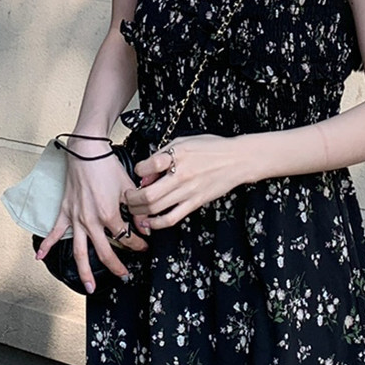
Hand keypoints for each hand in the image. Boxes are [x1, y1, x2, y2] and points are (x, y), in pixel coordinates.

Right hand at [34, 148, 148, 292]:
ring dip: (84, 271)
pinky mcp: (65, 212)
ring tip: (89, 287)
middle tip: (124, 275)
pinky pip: (54, 231)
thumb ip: (137, 210)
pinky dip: (46, 245)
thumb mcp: (129, 188)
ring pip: (79, 251)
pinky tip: (40, 257)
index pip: (126, 237)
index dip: (138, 244)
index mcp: (108, 214)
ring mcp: (76, 218)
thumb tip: (146, 227)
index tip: (144, 245)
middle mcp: (91, 220)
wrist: (87, 152)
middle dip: (116, 266)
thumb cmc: (107, 167)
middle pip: (104, 252)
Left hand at [123, 134, 246, 230]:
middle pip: (147, 194)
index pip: (146, 166)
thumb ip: (163, 155)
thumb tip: (145, 174)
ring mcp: (188, 191)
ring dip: (140, 211)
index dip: (137, 170)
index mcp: (178, 155)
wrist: (237, 159)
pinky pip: (171, 218)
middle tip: (127, 197)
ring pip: (156, 207)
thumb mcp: (184, 142)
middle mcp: (182, 174)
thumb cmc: (211, 148)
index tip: (138, 172)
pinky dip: (156, 223)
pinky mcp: (195, 203)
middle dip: (132, 198)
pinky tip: (149, 222)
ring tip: (135, 209)